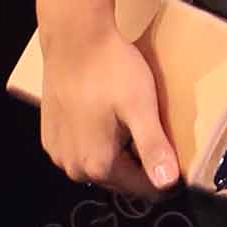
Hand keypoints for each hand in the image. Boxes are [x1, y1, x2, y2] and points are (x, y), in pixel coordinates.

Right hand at [38, 19, 178, 193]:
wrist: (74, 37)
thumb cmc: (111, 69)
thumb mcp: (141, 107)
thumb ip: (153, 147)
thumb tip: (168, 182)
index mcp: (98, 166)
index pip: (142, 188)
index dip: (164, 177)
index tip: (178, 163)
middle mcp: (73, 167)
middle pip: (119, 179)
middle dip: (139, 165)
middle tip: (154, 136)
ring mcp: (57, 152)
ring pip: (99, 165)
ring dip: (118, 154)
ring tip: (132, 126)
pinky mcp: (49, 136)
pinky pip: (81, 151)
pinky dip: (96, 142)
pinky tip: (107, 119)